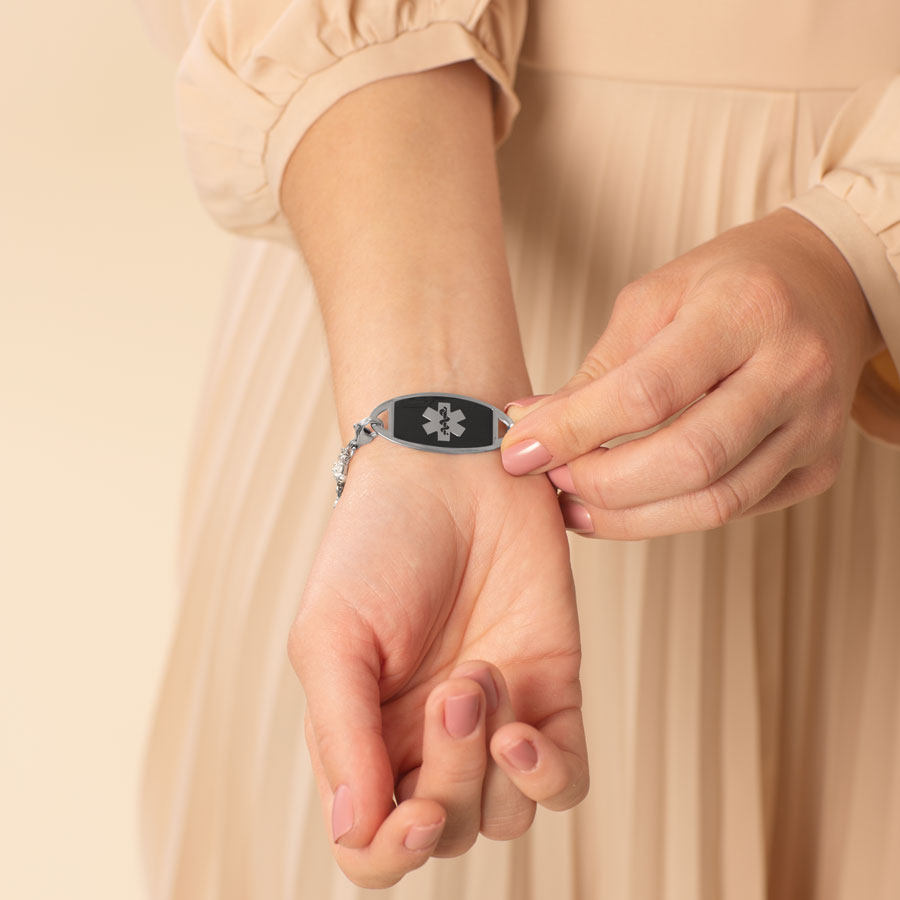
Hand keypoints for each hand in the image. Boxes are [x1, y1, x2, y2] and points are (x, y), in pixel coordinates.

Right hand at [288, 435, 586, 887]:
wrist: (452, 467)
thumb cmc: (377, 541)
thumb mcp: (332, 634)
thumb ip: (340, 732)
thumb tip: (353, 829)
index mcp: (364, 731)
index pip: (370, 843)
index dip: (392, 851)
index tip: (414, 811)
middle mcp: (426, 737)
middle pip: (447, 829)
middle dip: (452, 776)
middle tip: (454, 687)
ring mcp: (493, 717)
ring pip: (506, 811)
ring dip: (496, 761)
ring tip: (481, 672)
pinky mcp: (550, 688)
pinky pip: (565, 776)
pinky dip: (550, 771)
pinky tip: (524, 722)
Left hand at [499, 208, 885, 538]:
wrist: (827, 286)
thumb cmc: (728, 286)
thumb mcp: (654, 300)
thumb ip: (597, 371)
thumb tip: (529, 426)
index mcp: (745, 311)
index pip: (648, 392)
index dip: (574, 431)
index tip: (521, 452)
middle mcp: (794, 372)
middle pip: (687, 460)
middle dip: (602, 483)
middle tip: (552, 479)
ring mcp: (815, 427)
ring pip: (713, 503)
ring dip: (629, 517)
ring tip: (575, 505)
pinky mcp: (818, 468)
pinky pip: (733, 511)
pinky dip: (668, 516)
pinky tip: (626, 505)